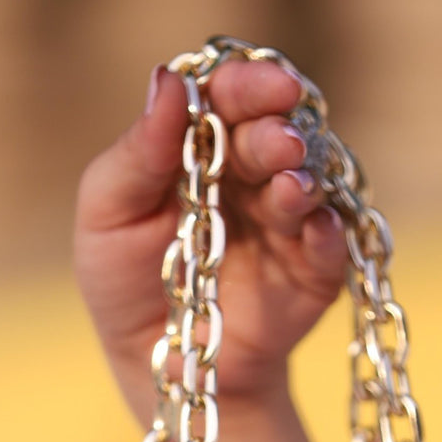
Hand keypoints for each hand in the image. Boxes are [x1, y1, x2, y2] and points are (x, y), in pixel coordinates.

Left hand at [75, 58, 348, 427]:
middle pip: (277, 133)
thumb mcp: (108, 212)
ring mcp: (288, 220)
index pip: (231, 97)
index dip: (250, 83)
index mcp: (202, 146)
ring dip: (305, 180)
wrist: (157, 363)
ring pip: (311, 182)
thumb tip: (168, 78)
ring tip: (289, 189)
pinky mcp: (315, 270)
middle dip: (280, 133)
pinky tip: (316, 228)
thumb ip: (138, 151)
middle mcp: (253, 173)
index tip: (269, 84)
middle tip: (280, 143)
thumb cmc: (125, 280)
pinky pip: (333, 245)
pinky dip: (327, 233)